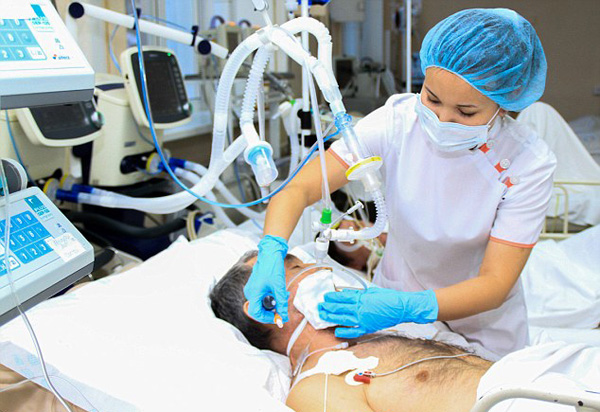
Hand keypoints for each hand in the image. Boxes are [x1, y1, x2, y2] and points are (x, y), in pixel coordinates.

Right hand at [243, 235, 289, 323]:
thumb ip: (281, 304)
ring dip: (273, 302)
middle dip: (272, 309)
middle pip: (259, 309)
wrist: (270, 253)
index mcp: (253, 293)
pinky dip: (271, 297)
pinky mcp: (255, 286)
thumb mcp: (279, 287)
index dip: (267, 318)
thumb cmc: (272, 267)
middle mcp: (250, 292)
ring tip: (283, 296)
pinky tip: (278, 291)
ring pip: (262, 303)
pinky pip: (262, 296)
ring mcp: (251, 288)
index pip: (256, 313)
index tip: (278, 317)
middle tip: (283, 306)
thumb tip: (283, 318)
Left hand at [318, 287, 437, 337]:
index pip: (342, 297)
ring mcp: (364, 319)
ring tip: (322, 316)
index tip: (324, 297)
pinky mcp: (369, 327)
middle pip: (340, 308)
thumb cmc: (390, 298)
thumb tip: (346, 293)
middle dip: (328, 307)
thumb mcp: (372, 291)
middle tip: (319, 307)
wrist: (402, 307)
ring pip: (343, 319)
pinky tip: (337, 331)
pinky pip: (354, 331)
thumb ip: (358, 293)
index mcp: (361, 298)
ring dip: (331, 317)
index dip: (332, 297)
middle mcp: (360, 308)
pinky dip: (345, 332)